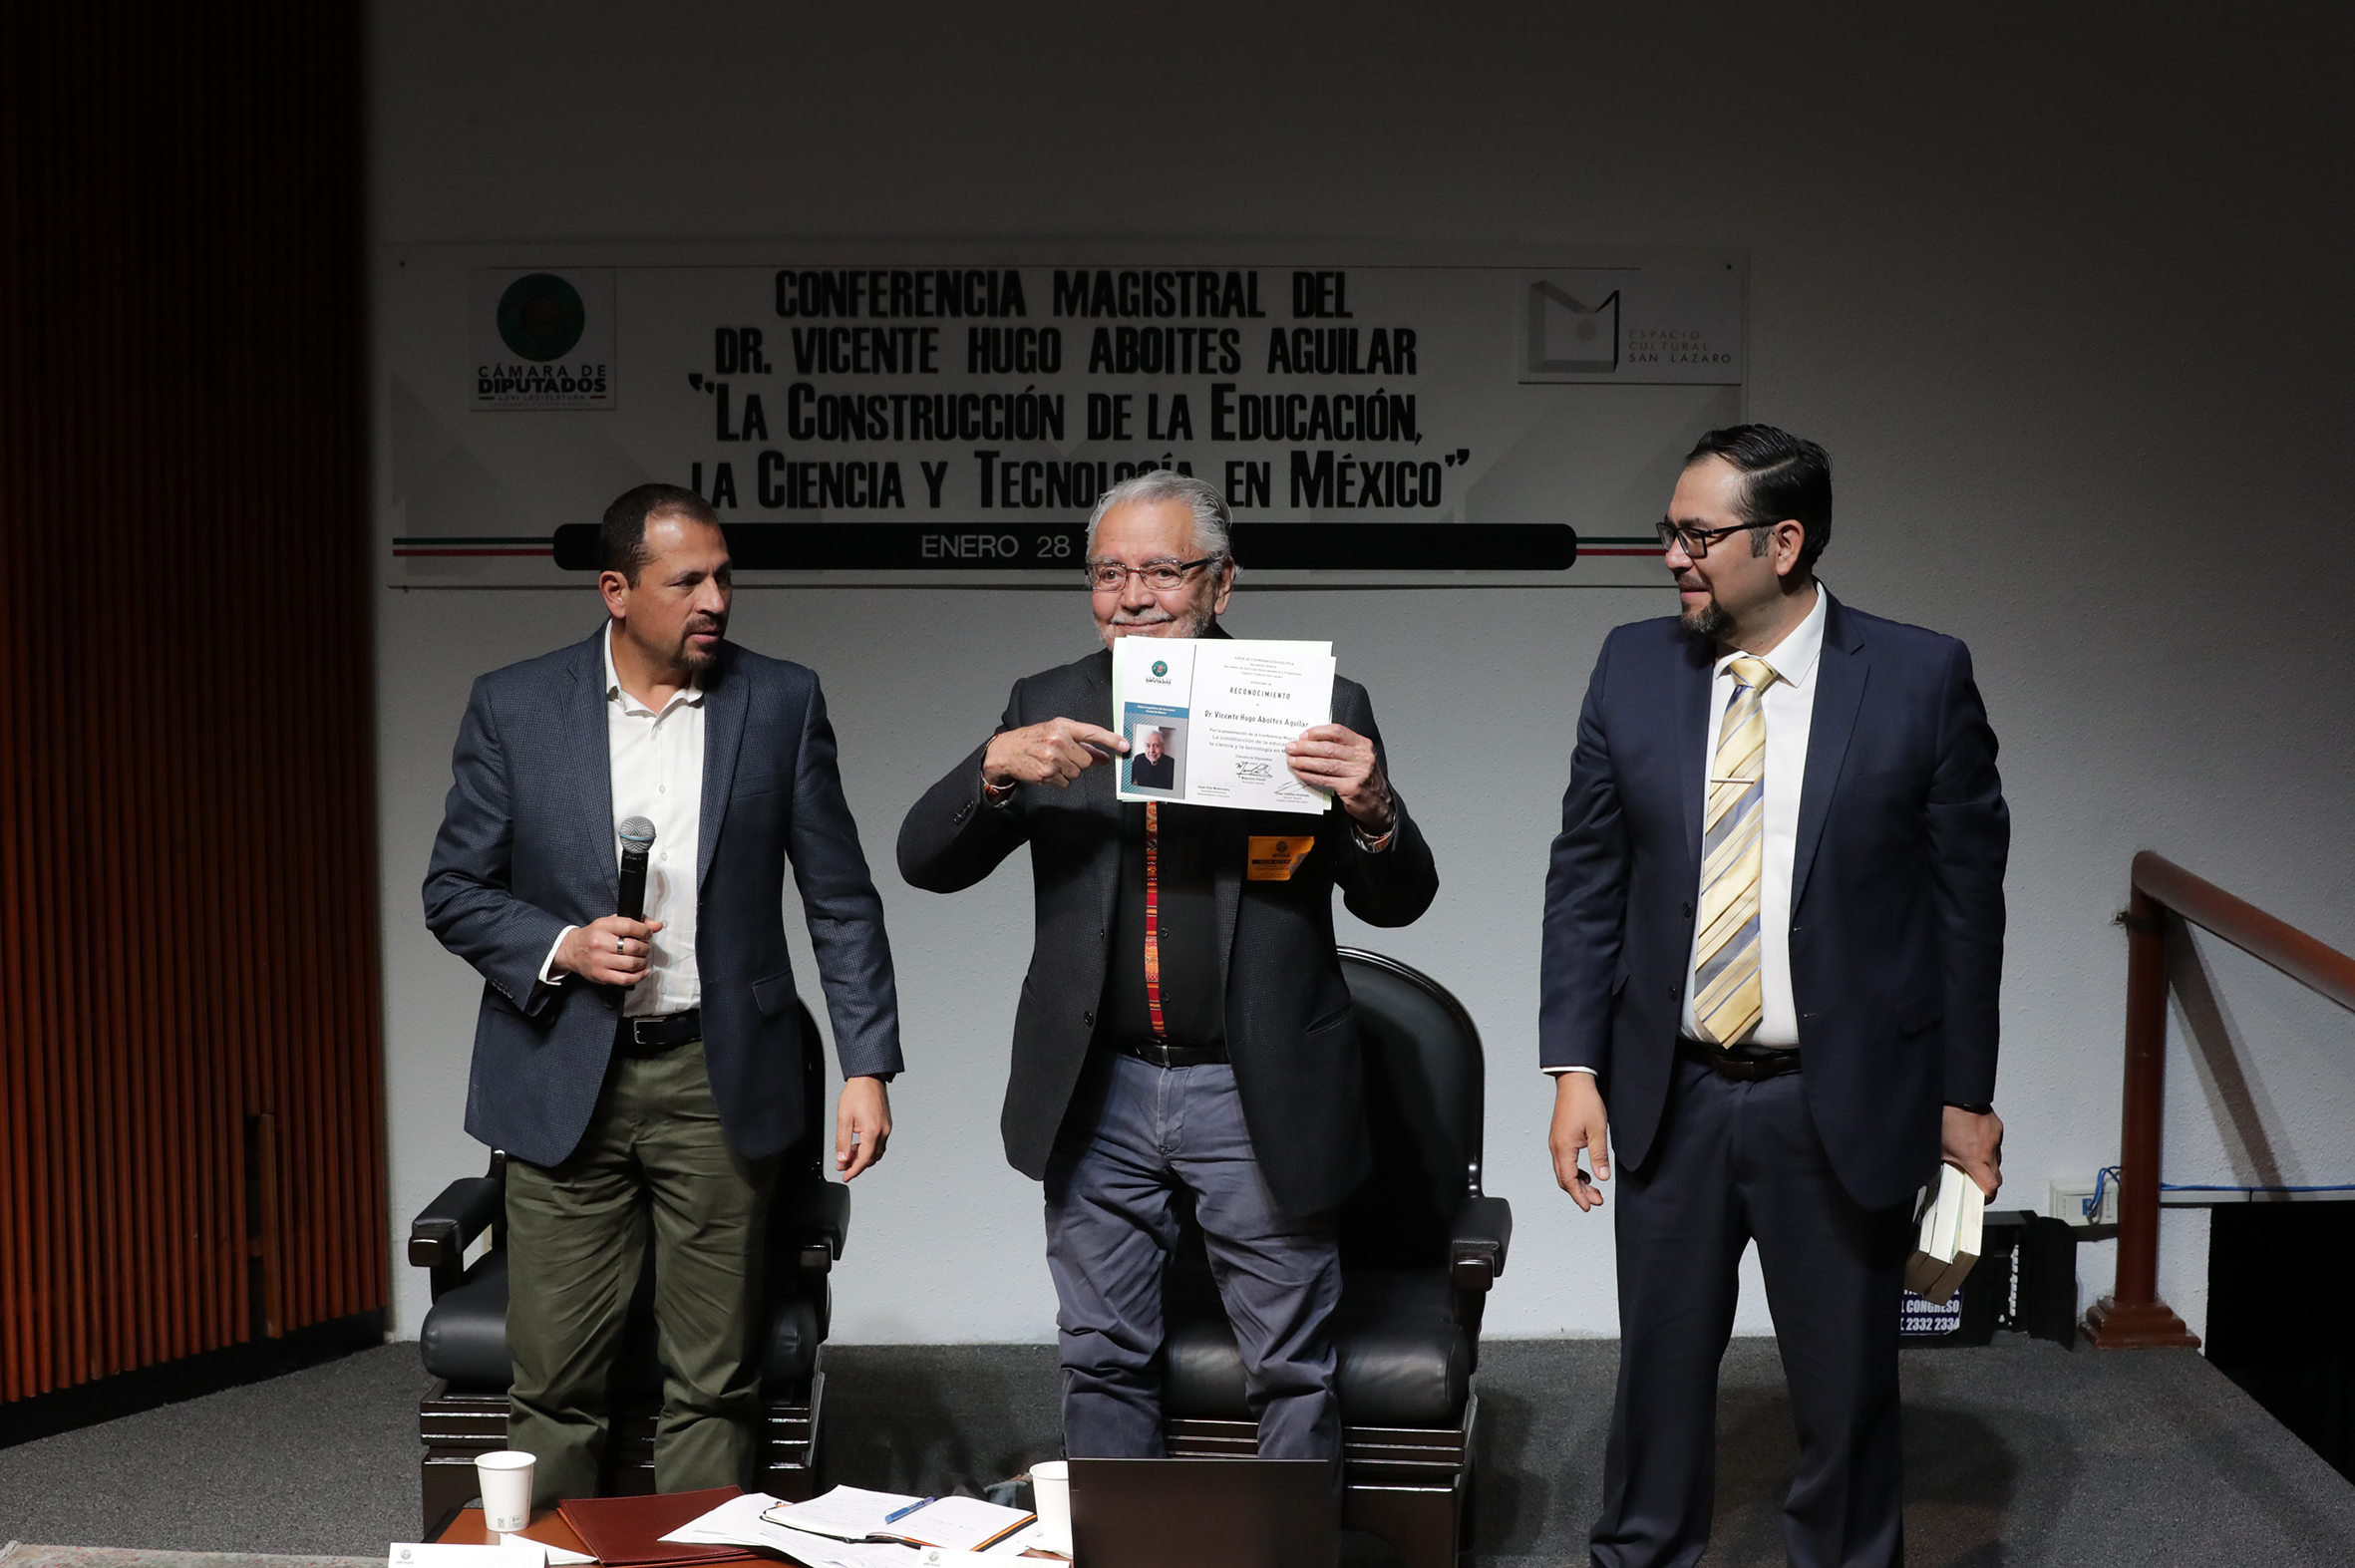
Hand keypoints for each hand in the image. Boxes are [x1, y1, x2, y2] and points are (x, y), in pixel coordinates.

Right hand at [553, 915, 663, 985]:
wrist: (573, 950)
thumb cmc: (595, 935)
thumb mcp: (612, 922)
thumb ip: (637, 922)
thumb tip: (657, 926)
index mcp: (604, 926)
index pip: (631, 926)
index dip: (645, 931)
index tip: (647, 935)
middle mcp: (600, 943)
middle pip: (633, 947)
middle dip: (645, 948)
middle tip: (644, 948)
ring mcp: (600, 960)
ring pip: (632, 964)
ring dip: (643, 962)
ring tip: (642, 959)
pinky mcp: (601, 975)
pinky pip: (625, 979)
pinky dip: (639, 977)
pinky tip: (642, 972)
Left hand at [835, 1075, 892, 1178]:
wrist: (868, 1077)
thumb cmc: (856, 1094)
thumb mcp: (844, 1119)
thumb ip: (843, 1142)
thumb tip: (842, 1159)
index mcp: (873, 1132)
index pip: (864, 1160)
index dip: (854, 1170)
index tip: (845, 1176)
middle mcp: (883, 1131)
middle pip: (872, 1158)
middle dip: (857, 1165)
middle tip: (843, 1166)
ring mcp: (887, 1128)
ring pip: (877, 1152)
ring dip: (863, 1157)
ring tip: (848, 1156)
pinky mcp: (886, 1124)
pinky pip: (879, 1143)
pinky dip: (869, 1149)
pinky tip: (858, 1146)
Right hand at [983, 718, 1127, 790]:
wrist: (1007, 751)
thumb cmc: (1033, 739)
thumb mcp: (1057, 733)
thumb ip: (1083, 744)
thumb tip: (1105, 757)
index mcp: (1063, 726)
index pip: (1093, 732)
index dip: (1111, 739)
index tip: (1125, 745)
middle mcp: (1058, 740)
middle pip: (1087, 760)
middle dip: (1079, 762)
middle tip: (1064, 756)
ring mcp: (1052, 758)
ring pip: (1077, 773)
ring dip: (1068, 771)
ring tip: (1052, 762)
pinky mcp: (1047, 773)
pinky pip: (1066, 783)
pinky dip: (1059, 780)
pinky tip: (1047, 770)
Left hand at [1285, 724, 1392, 829]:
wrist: (1377, 802)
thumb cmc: (1363, 778)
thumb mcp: (1358, 757)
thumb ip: (1340, 748)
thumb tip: (1310, 742)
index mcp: (1363, 745)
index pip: (1337, 731)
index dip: (1317, 732)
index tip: (1303, 736)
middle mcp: (1362, 757)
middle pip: (1328, 748)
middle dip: (1305, 747)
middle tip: (1291, 748)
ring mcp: (1358, 773)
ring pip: (1325, 764)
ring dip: (1304, 762)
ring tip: (1292, 760)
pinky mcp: (1351, 788)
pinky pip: (1325, 780)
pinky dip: (1310, 776)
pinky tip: (1301, 773)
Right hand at [1549, 1072, 1611, 1210]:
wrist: (1574, 1082)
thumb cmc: (1585, 1102)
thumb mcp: (1598, 1131)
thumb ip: (1599, 1156)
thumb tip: (1602, 1177)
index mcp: (1564, 1148)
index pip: (1569, 1180)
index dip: (1579, 1196)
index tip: (1589, 1206)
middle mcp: (1556, 1147)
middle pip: (1564, 1178)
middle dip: (1579, 1192)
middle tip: (1596, 1200)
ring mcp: (1556, 1142)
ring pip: (1563, 1170)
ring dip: (1577, 1182)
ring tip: (1593, 1188)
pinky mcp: (1559, 1137)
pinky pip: (1563, 1160)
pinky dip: (1574, 1171)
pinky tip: (1586, 1172)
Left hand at [1942, 1105, 2003, 1198]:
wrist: (1958, 1094)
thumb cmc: (1947, 1117)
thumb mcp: (1941, 1147)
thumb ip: (1948, 1164)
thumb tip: (1946, 1172)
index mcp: (1975, 1157)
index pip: (1991, 1186)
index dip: (1988, 1195)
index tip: (1983, 1197)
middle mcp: (1989, 1149)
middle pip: (1996, 1175)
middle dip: (1987, 1180)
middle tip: (1975, 1179)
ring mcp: (1996, 1138)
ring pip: (1996, 1159)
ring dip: (1986, 1161)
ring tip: (1971, 1152)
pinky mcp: (1998, 1128)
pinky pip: (1996, 1144)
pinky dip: (1987, 1146)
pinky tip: (1974, 1138)